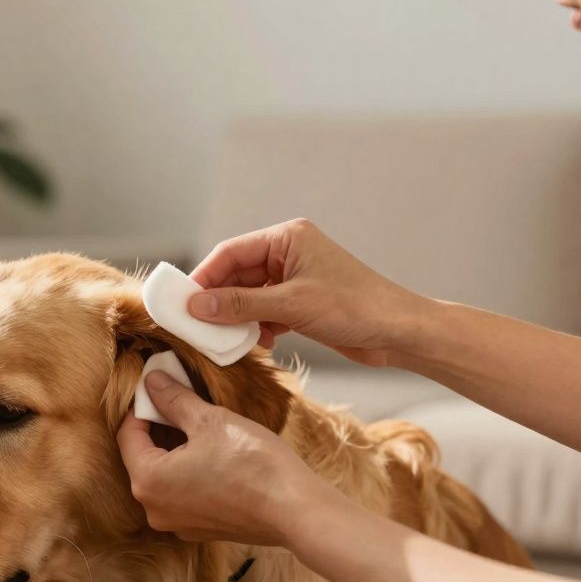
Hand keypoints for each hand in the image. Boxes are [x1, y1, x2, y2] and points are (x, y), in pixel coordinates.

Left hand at [116, 370, 334, 545]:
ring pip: (165, 476)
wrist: (295, 510)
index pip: (128, 435)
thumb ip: (174, 399)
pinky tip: (213, 453)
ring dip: (176, 448)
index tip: (158, 387)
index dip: (141, 406)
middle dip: (158, 427)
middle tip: (180, 400)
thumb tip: (152, 381)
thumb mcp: (209, 420)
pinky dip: (190, 471)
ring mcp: (178, 524)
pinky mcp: (201, 529)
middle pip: (143, 457)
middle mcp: (154, 509)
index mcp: (147, 482)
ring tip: (199, 424)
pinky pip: (184, 493)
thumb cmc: (252, 463)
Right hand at [188, 218, 430, 366]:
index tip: (183, 302)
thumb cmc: (355, 307)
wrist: (398, 332)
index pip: (231, 252)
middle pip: (237, 275)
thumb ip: (241, 305)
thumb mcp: (291, 305)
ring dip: (238, 318)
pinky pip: (265, 312)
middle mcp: (288, 253)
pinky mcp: (301, 303)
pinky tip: (258, 343)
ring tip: (230, 340)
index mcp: (287, 238)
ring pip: (249, 297)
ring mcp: (294, 279)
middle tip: (197, 326)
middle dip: (220, 302)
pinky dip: (257, 327)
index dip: (204, 276)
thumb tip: (198, 305)